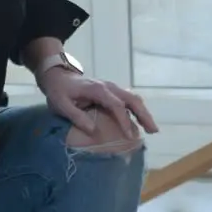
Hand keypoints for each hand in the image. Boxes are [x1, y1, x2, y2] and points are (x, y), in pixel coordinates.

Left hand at [38, 69, 159, 140]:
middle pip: (132, 100)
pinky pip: (128, 101)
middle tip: (153, 131)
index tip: (129, 136)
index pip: (117, 105)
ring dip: (144, 113)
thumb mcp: (61, 105)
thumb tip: (93, 131)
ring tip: (152, 129)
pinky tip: (140, 123)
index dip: (124, 121)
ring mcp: (112, 88)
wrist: (58, 75)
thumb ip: (76, 116)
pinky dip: (137, 111)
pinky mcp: (111, 92)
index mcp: (98, 90)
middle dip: (144, 115)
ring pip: (133, 99)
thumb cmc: (59, 91)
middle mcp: (109, 87)